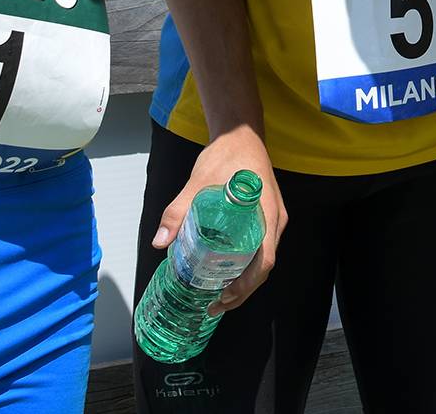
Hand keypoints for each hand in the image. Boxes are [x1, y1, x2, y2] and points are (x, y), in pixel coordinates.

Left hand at [151, 126, 285, 313]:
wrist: (241, 132)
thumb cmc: (227, 154)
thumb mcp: (198, 182)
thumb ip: (178, 211)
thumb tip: (160, 242)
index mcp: (267, 214)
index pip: (265, 260)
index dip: (247, 284)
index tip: (226, 295)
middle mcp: (275, 220)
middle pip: (264, 265)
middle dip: (243, 290)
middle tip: (217, 304)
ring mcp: (272, 218)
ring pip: (263, 257)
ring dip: (245, 279)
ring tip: (219, 293)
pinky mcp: (265, 214)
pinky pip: (260, 246)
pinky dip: (246, 263)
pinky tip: (227, 268)